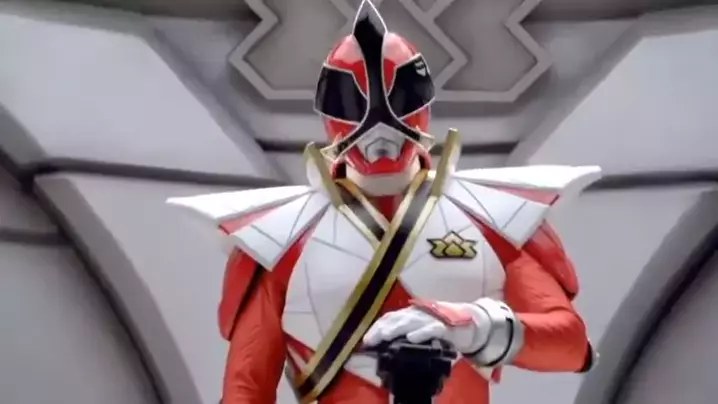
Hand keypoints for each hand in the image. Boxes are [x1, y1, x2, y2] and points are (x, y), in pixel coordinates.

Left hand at [363, 300, 490, 353]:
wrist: (473, 322)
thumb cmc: (444, 327)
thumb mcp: (422, 328)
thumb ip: (408, 332)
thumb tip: (387, 344)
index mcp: (413, 313)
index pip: (391, 317)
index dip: (377, 326)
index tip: (366, 339)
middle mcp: (420, 313)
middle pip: (398, 318)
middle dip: (382, 329)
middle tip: (370, 340)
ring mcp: (433, 318)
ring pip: (412, 321)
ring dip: (397, 328)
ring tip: (385, 336)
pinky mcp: (446, 326)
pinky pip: (433, 328)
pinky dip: (422, 332)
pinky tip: (412, 338)